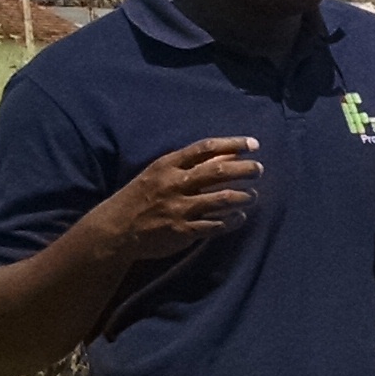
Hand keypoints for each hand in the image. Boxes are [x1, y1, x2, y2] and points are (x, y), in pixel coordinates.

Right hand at [89, 135, 259, 260]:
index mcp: (168, 165)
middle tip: (259, 169)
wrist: (116, 229)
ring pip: (221, 199)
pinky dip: (232, 220)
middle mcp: (174, 184)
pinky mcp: (182, 231)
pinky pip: (215, 225)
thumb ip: (190, 164)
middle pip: (218, 171)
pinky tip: (240, 217)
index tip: (253, 144)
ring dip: (243, 196)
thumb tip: (227, 153)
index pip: (205, 148)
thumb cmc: (142, 196)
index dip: (232, 144)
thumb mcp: (159, 173)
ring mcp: (178, 209)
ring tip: (253, 195)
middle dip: (244, 169)